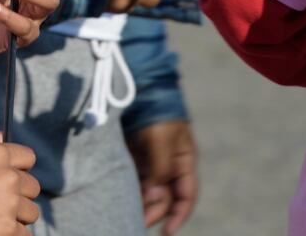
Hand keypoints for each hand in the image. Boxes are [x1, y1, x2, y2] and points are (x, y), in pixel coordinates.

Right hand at [0, 135, 39, 235]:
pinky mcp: (8, 229)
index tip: (5, 180)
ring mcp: (9, 203)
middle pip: (32, 187)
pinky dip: (11, 234)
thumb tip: (2, 136)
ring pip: (31, 212)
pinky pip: (24, 233)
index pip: (28, 158)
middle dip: (18, 195)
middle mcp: (7, 175)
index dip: (19, 169)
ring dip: (17, 217)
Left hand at [127, 120, 197, 234]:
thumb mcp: (162, 140)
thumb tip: (153, 198)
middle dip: (153, 212)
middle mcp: (169, 164)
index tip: (166, 233)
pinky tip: (119, 198)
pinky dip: (129, 189)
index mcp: (184, 161)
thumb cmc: (157, 111)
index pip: (186, 196)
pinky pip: (133, 177)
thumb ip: (159, 170)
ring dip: (140, 203)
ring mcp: (150, 159)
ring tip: (126, 215)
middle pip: (164, 197)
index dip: (178, 215)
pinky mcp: (133, 153)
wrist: (141, 84)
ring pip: (147, 190)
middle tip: (136, 223)